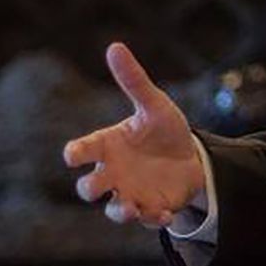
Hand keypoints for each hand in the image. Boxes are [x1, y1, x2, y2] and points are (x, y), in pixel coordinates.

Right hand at [64, 42, 205, 227]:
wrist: (192, 155)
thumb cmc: (163, 129)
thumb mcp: (154, 104)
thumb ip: (134, 80)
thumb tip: (115, 47)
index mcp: (108, 146)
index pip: (81, 151)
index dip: (75, 154)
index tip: (73, 155)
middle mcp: (113, 173)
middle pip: (88, 188)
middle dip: (90, 188)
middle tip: (100, 184)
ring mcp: (130, 193)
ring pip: (114, 210)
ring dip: (119, 211)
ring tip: (130, 208)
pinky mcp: (151, 207)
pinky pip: (146, 219)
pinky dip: (154, 218)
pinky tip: (166, 213)